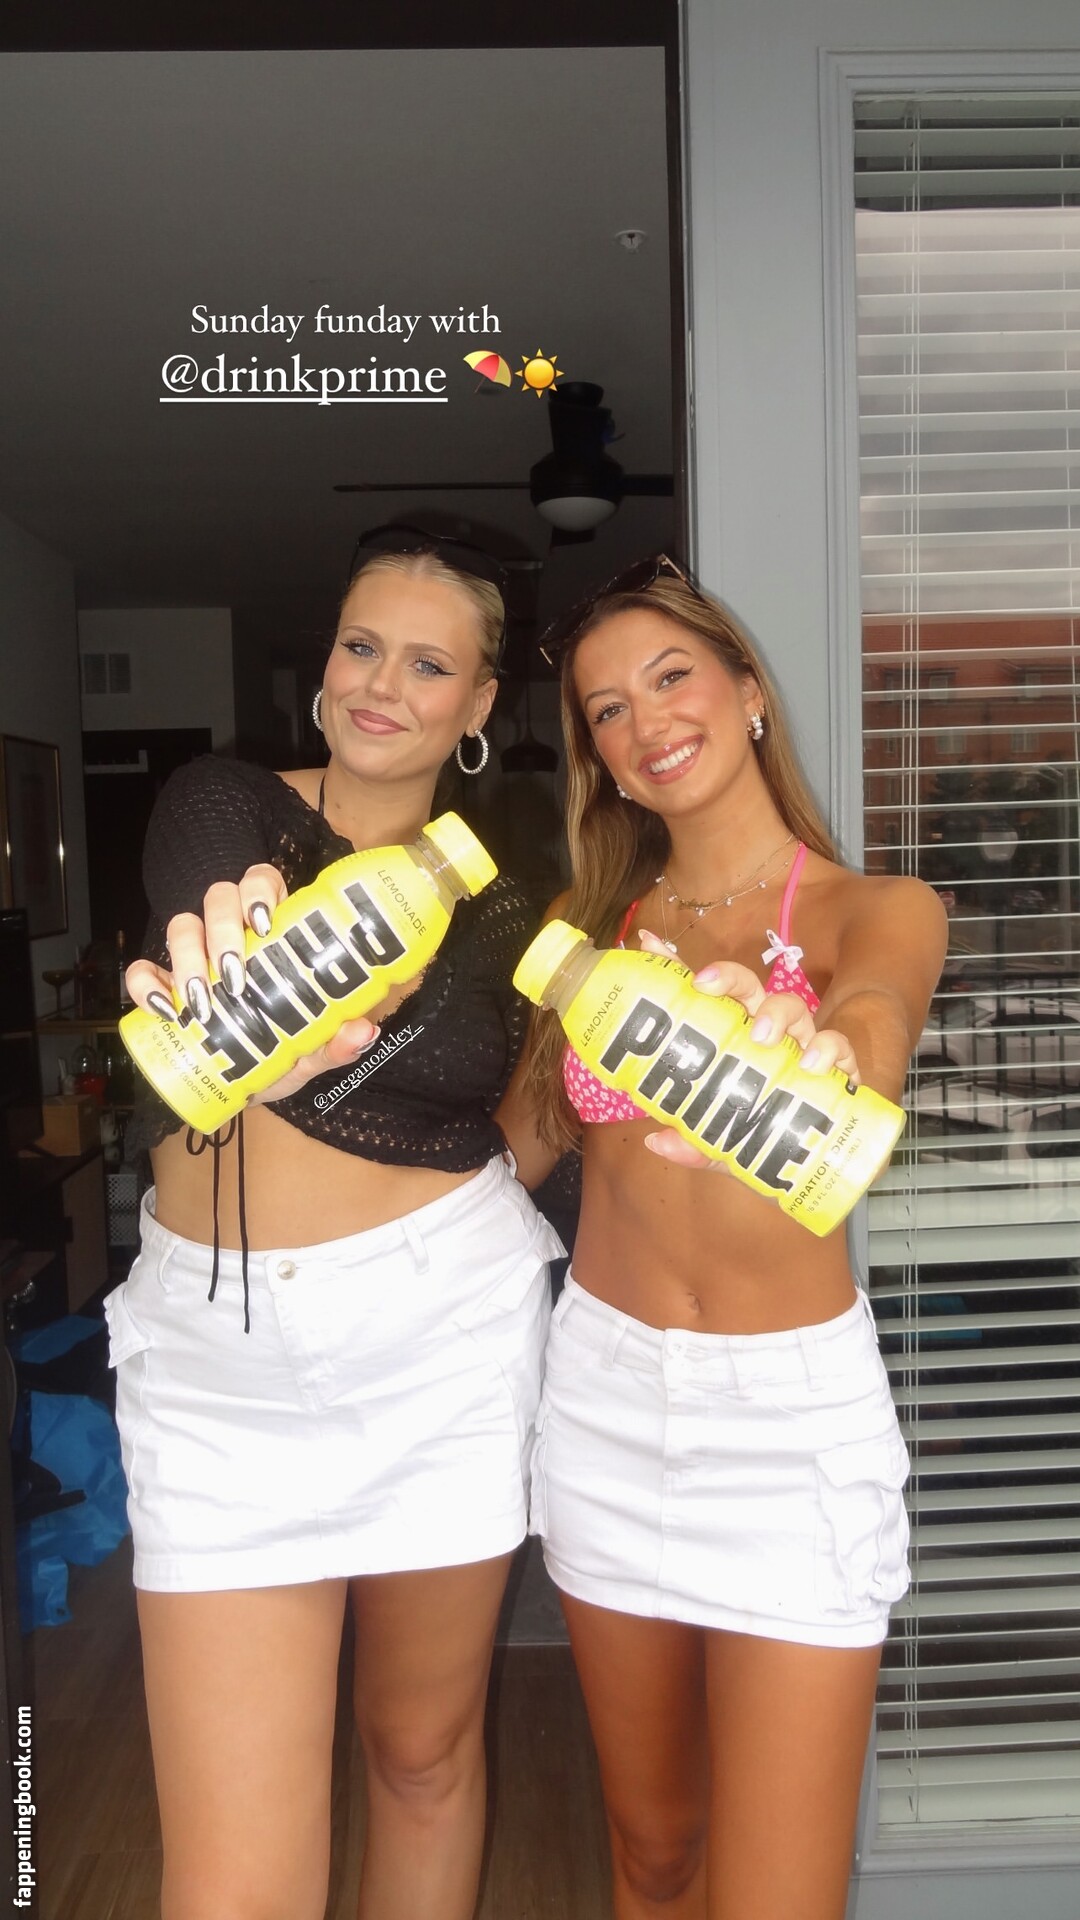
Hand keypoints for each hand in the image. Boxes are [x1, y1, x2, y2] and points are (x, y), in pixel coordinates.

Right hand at [124, 865, 379, 1105]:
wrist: (240, 1090)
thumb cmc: (278, 1055)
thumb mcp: (308, 1052)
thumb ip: (335, 1044)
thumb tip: (363, 1032)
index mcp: (271, 932)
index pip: (262, 882)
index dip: (259, 890)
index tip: (265, 924)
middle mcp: (230, 933)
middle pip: (219, 897)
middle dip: (223, 929)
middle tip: (236, 975)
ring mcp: (192, 955)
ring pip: (182, 926)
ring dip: (187, 957)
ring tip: (203, 999)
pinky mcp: (161, 984)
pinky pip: (143, 970)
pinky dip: (146, 984)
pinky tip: (165, 1009)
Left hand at [637, 931, 859, 1171]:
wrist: (812, 1163)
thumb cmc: (760, 1136)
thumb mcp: (720, 1145)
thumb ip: (693, 1145)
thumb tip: (658, 1140)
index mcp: (731, 1036)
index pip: (702, 996)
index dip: (675, 965)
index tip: (649, 944)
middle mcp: (764, 1031)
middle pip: (747, 987)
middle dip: (728, 977)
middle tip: (707, 987)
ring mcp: (801, 1044)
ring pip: (792, 1007)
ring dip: (776, 1014)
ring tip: (763, 1037)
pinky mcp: (837, 1068)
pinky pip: (837, 1046)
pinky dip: (828, 1050)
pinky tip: (813, 1065)